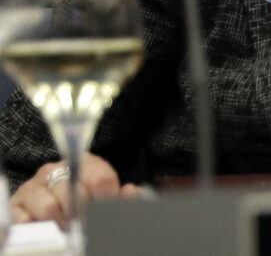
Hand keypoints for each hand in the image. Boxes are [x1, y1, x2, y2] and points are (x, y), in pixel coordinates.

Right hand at [10, 154, 140, 227]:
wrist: (45, 200)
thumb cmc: (80, 198)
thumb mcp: (101, 194)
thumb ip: (118, 195)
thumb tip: (130, 192)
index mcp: (83, 163)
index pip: (100, 176)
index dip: (106, 196)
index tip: (108, 209)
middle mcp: (55, 169)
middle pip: (75, 193)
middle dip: (84, 214)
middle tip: (88, 227)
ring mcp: (33, 186)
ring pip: (50, 208)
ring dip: (62, 224)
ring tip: (69, 231)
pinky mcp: (16, 205)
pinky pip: (26, 219)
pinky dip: (38, 229)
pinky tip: (48, 230)